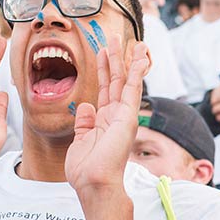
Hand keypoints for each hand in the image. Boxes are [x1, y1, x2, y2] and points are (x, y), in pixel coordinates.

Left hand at [66, 39, 150, 196]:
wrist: (94, 182)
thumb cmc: (86, 169)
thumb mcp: (79, 141)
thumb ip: (84, 122)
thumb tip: (85, 105)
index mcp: (104, 121)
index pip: (105, 90)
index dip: (104, 70)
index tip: (102, 52)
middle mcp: (116, 116)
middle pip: (116, 81)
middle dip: (114, 59)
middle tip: (114, 38)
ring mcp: (124, 115)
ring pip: (126, 81)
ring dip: (127, 60)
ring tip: (130, 40)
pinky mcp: (129, 116)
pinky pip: (134, 89)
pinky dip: (138, 71)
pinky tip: (141, 56)